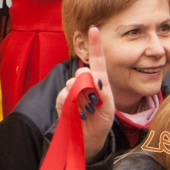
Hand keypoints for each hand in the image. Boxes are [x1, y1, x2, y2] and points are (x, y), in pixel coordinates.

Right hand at [58, 27, 114, 159]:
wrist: (88, 140)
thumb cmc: (100, 122)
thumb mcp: (108, 109)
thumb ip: (103, 93)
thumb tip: (92, 77)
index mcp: (99, 83)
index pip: (97, 60)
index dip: (95, 44)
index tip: (94, 29)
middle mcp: (84, 84)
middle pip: (83, 72)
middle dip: (87, 83)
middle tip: (92, 101)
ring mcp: (71, 91)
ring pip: (72, 83)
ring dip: (80, 97)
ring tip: (85, 111)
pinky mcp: (61, 101)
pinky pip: (63, 95)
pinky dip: (70, 104)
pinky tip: (75, 113)